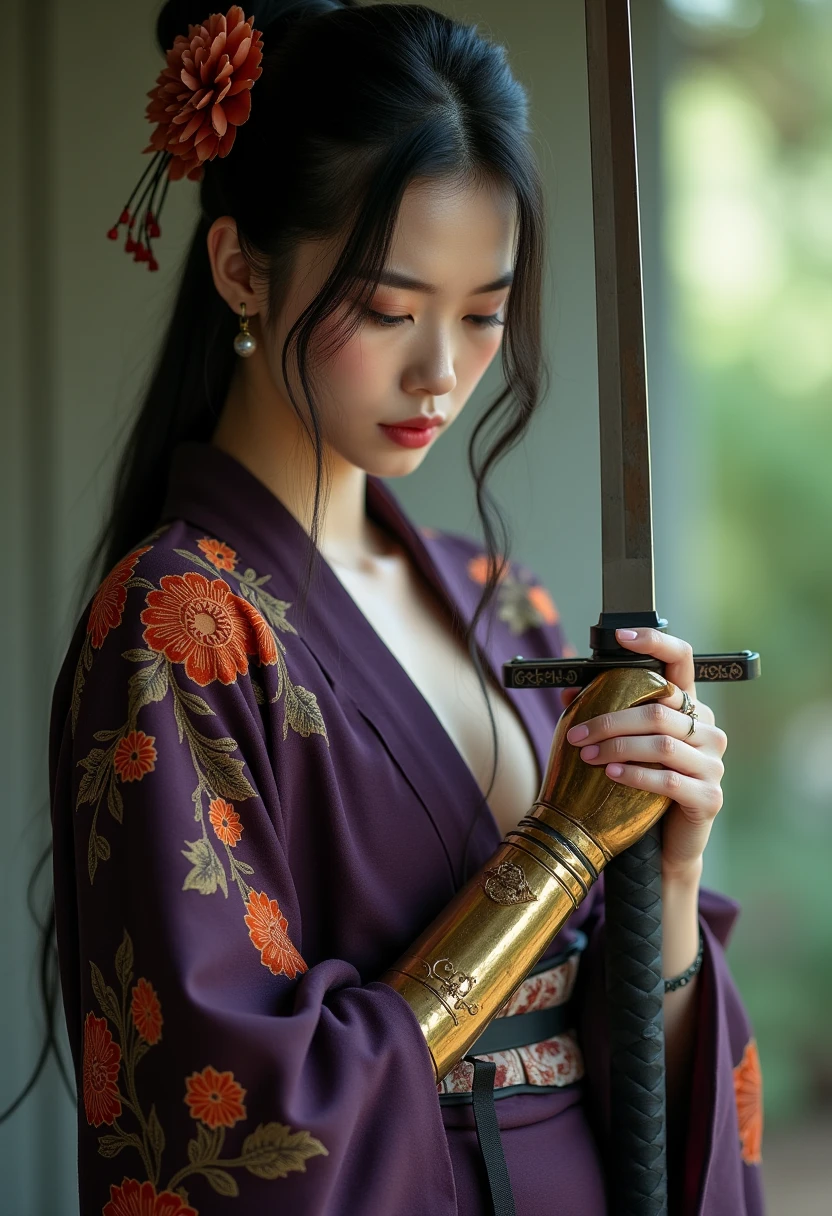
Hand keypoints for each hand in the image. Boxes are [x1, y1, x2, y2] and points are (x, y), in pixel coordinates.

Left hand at [562, 628, 726, 881]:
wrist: (663, 845)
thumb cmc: (642, 786)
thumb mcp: (624, 746)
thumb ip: (604, 717)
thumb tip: (567, 692)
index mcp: (689, 708)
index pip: (681, 661)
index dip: (655, 643)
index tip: (622, 635)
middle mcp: (707, 730)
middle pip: (658, 711)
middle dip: (610, 720)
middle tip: (576, 734)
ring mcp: (712, 764)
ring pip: (661, 743)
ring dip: (616, 747)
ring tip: (586, 756)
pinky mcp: (709, 797)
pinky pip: (668, 779)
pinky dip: (634, 775)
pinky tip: (610, 775)